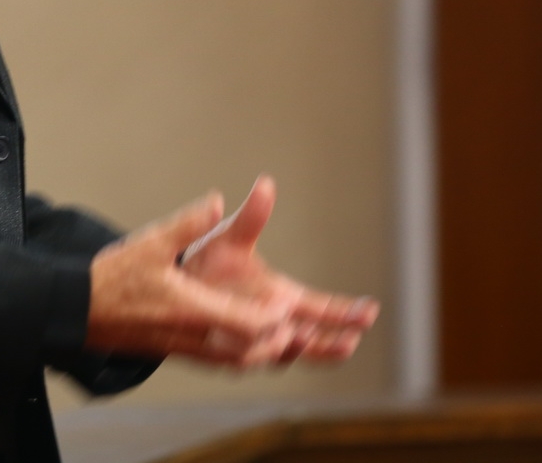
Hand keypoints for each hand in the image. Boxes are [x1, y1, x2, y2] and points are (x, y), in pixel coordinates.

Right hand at [86, 190, 298, 364]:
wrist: (77, 311)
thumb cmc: (112, 280)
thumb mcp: (149, 243)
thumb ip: (186, 224)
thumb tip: (216, 202)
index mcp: (192, 310)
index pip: (249, 325)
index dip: (275, 318)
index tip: (290, 305)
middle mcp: (193, 336)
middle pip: (250, 351)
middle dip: (279, 342)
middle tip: (298, 326)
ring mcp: (183, 348)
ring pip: (235, 362)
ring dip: (263, 352)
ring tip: (280, 338)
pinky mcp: (173, 351)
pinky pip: (218, 361)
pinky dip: (240, 356)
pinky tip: (242, 344)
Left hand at [178, 175, 378, 364]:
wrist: (173, 282)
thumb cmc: (210, 259)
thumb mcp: (231, 237)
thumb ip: (251, 217)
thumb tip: (266, 184)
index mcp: (284, 295)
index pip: (321, 307)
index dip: (345, 312)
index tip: (369, 311)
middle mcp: (275, 320)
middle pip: (314, 337)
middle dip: (332, 340)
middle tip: (349, 339)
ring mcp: (257, 337)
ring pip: (287, 352)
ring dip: (299, 349)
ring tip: (306, 338)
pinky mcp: (234, 348)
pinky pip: (254, 358)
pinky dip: (266, 354)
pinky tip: (273, 348)